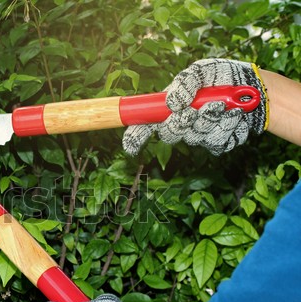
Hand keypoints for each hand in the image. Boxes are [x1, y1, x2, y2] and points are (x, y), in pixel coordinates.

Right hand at [123, 58, 268, 155]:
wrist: (255, 88)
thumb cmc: (224, 76)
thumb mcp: (202, 70)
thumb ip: (184, 83)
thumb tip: (172, 103)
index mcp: (171, 106)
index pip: (146, 123)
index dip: (136, 135)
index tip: (130, 145)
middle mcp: (182, 121)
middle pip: (168, 134)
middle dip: (179, 124)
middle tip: (191, 113)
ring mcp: (199, 133)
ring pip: (193, 137)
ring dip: (207, 120)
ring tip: (221, 105)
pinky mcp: (218, 142)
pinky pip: (215, 142)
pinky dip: (225, 126)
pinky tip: (232, 115)